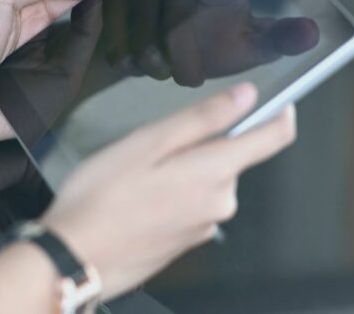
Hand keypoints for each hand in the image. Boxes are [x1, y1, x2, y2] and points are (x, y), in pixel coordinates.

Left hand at [0, 0, 103, 144]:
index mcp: (22, 13)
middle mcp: (33, 42)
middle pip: (77, 28)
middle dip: (92, 19)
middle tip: (107, 11)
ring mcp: (38, 74)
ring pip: (79, 60)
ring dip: (86, 50)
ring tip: (91, 41)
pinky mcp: (40, 103)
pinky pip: (69, 92)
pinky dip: (74, 82)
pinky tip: (78, 72)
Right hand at [43, 83, 296, 299]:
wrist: (74, 258)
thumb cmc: (101, 197)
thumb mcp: (148, 142)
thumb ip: (202, 118)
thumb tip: (246, 95)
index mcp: (215, 174)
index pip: (273, 139)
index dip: (280, 114)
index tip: (276, 99)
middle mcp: (220, 204)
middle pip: (229, 158)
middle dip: (200, 144)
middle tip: (152, 144)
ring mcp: (204, 227)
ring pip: (206, 180)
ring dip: (181, 169)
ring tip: (135, 175)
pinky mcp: (186, 242)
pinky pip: (189, 204)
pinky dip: (170, 193)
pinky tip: (135, 198)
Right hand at [102, 0, 319, 85]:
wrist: (185, 36)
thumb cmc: (223, 40)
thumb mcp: (256, 42)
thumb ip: (281, 37)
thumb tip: (310, 33)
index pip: (191, 26)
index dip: (190, 62)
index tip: (194, 75)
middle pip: (161, 42)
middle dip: (174, 68)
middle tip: (186, 75)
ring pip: (135, 47)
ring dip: (152, 67)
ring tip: (168, 66)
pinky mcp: (112, 0)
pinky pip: (114, 44)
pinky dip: (127, 60)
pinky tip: (144, 61)